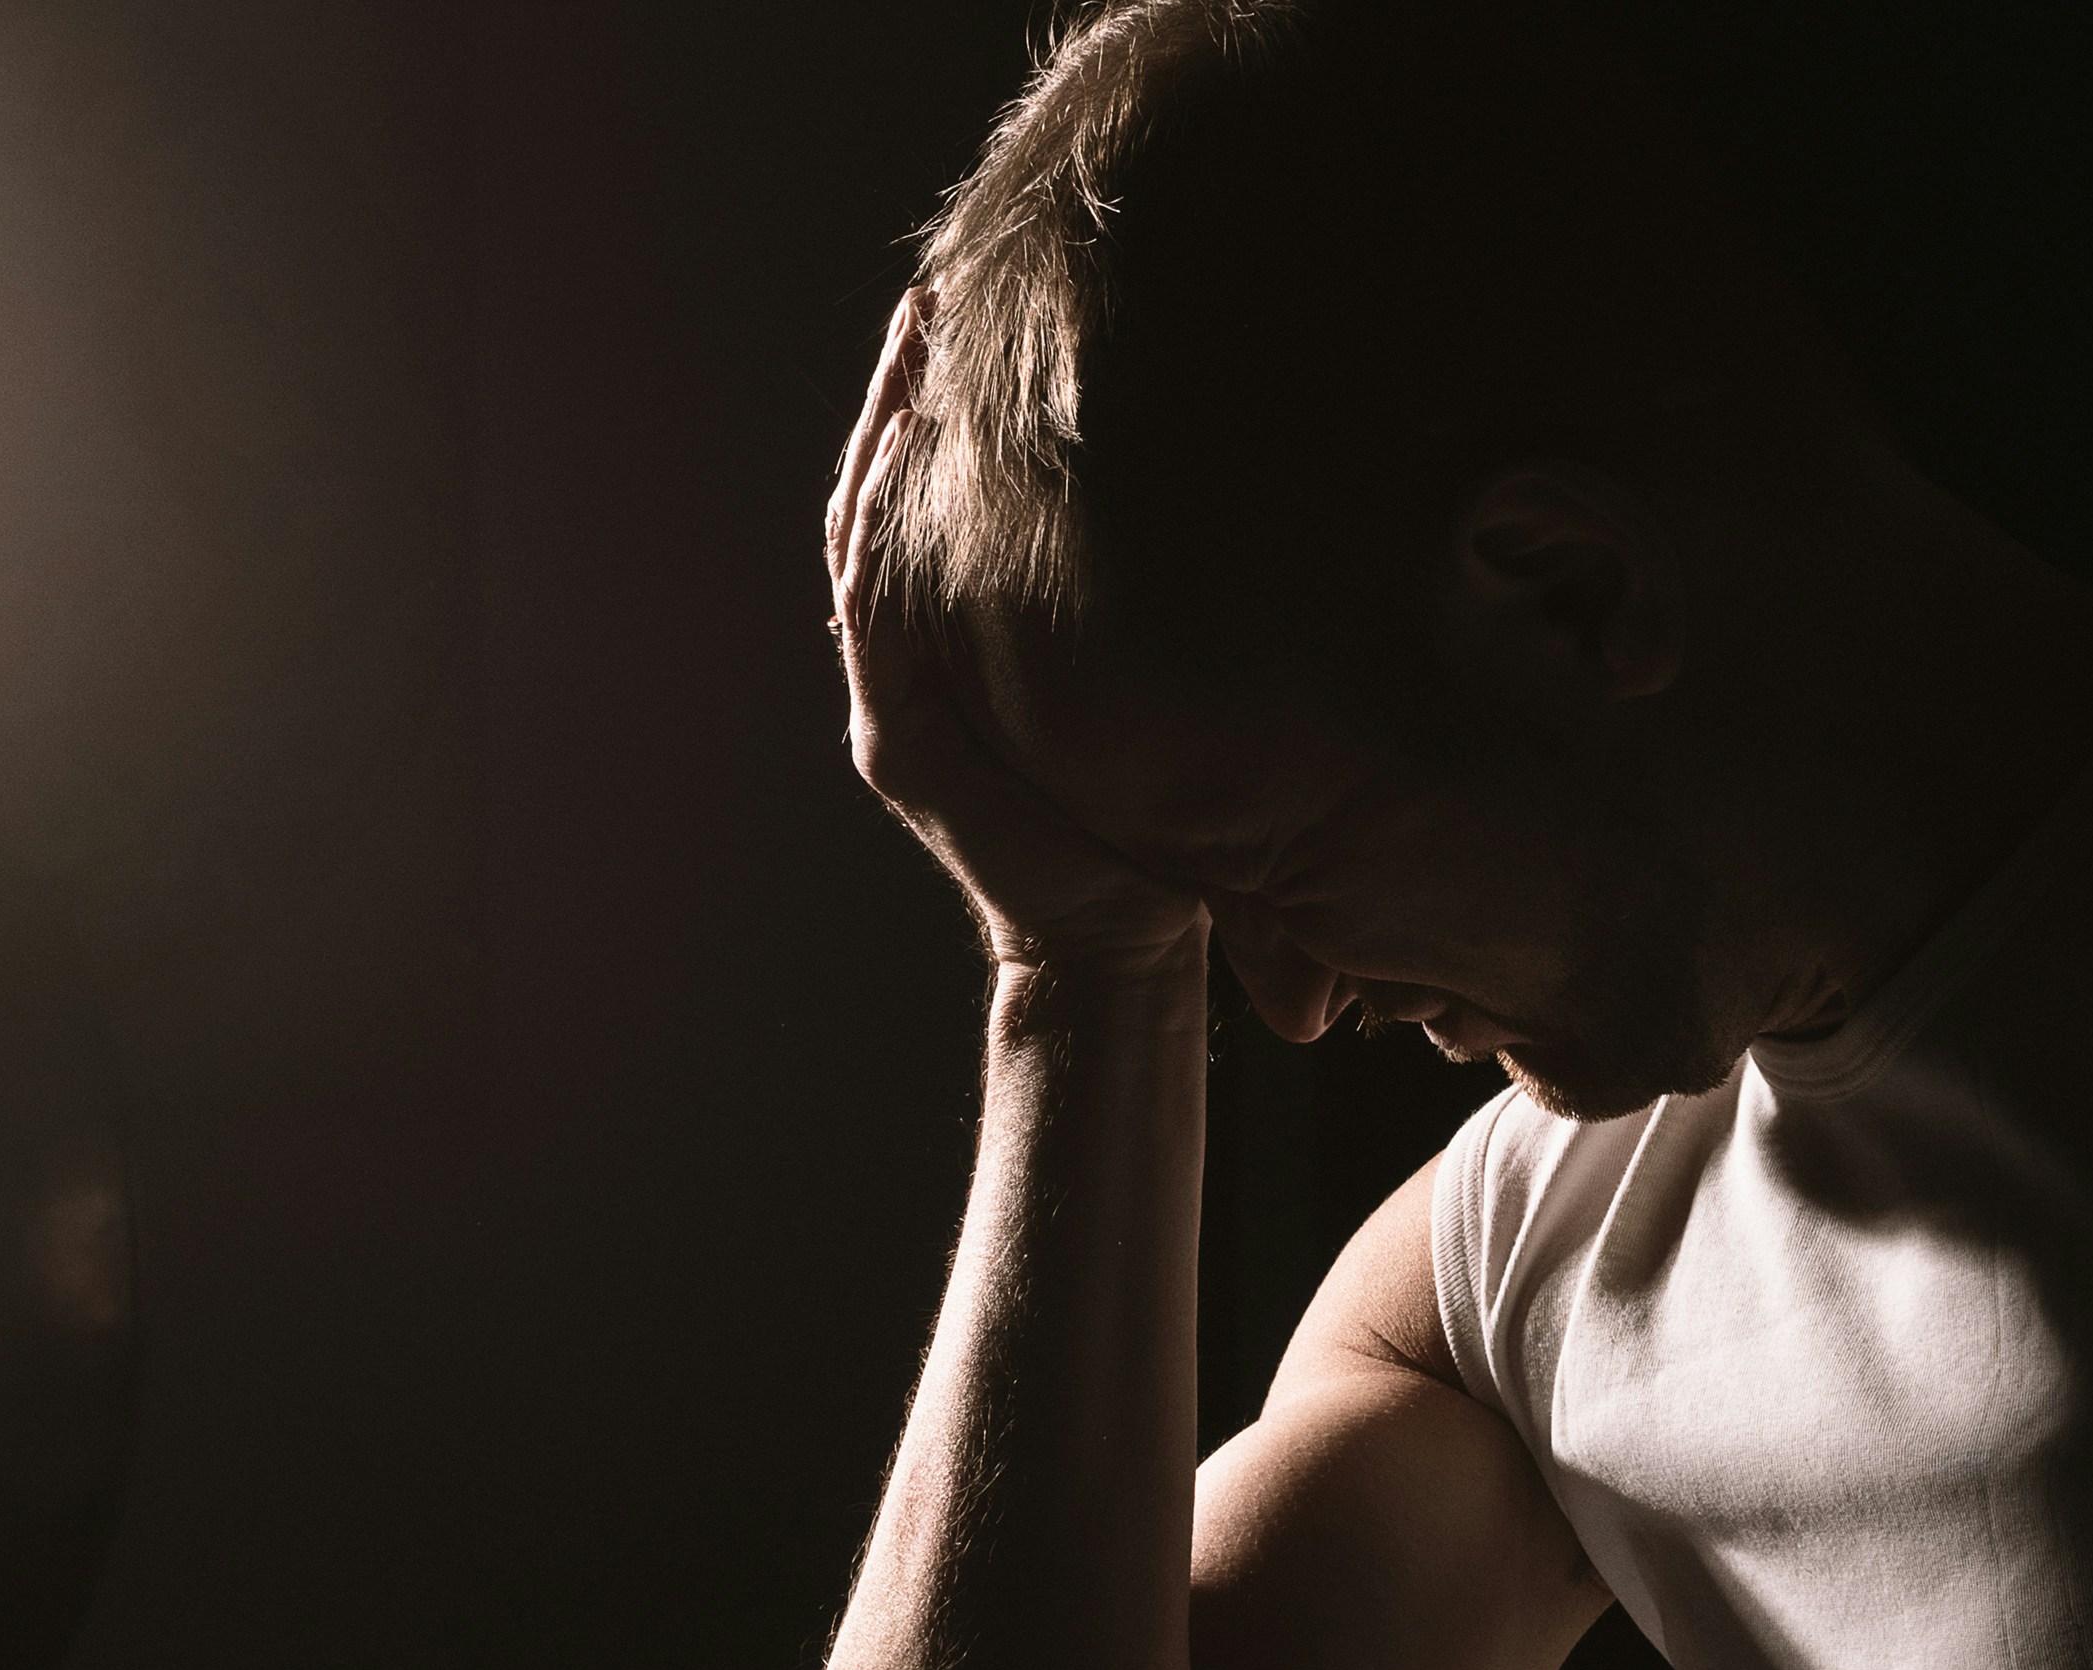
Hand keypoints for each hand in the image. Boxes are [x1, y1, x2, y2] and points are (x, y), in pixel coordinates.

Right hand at [827, 290, 1205, 982]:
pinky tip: (909, 447)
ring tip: (915, 343)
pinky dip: (887, 530)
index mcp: (965, 655)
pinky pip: (880, 615)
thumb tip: (1223, 513)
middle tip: (932, 296)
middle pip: (888, 503)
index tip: (977, 323)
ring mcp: (896, 706)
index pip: (937, 509)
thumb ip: (1139, 626)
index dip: (943, 414)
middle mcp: (914, 672)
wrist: (1123, 950)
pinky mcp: (899, 744)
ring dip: (886, 437)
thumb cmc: (1154, 833)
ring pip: (870, 543)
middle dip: (905, 396)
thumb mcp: (1150, 700)